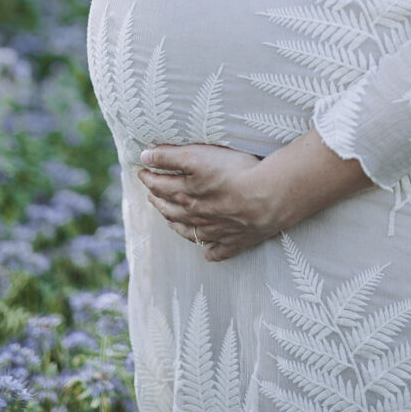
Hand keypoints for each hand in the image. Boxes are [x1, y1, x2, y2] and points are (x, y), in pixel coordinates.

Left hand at [136, 144, 282, 261]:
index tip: (141, 170)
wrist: (269, 196)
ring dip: (176, 225)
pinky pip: (220, 250)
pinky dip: (212, 252)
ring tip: (169, 220)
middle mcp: (197, 216)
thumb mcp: (196, 156)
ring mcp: (217, 231)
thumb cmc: (234, 172)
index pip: (159, 185)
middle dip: (158, 200)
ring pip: (190, 231)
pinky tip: (208, 255)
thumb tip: (144, 157)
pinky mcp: (237, 240)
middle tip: (151, 194)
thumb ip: (169, 156)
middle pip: (171, 210)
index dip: (148, 177)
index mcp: (185, 195)